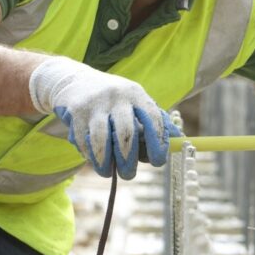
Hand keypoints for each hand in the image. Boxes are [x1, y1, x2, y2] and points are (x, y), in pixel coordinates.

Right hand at [29, 58, 181, 178]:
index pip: (152, 118)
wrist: (75, 80)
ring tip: (107, 172)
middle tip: (129, 174)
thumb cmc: (114, 100)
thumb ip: (157, 121)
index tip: (158, 161)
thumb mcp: (136, 102)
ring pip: (101, 139)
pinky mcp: (76, 112)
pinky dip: (88, 154)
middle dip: (128, 159)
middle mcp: (117, 97)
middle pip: (126, 133)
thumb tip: (180, 141)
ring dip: (104, 161)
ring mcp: (95, 104)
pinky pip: (83, 140)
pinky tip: (92, 158)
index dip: (157, 142)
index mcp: (137, 94)